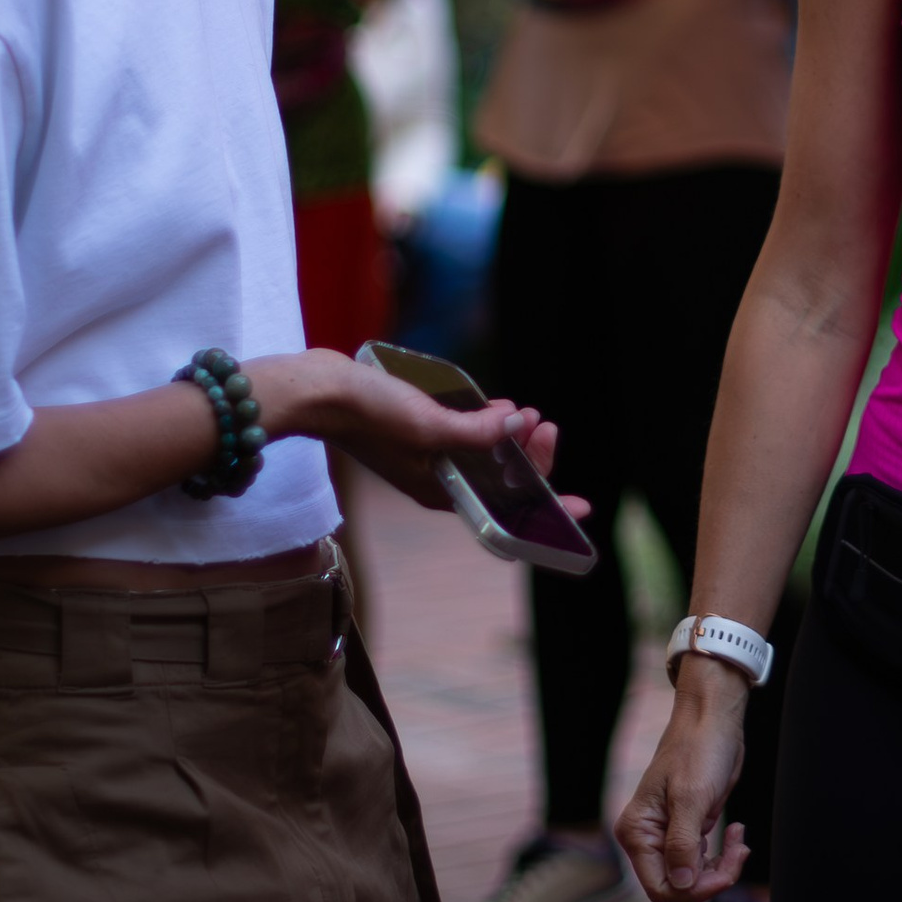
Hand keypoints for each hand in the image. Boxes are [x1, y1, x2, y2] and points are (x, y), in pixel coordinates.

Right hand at [259, 352, 587, 519]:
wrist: (318, 391)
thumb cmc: (368, 414)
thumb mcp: (429, 424)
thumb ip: (477, 432)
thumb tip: (520, 423)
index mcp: (441, 491)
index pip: (505, 509)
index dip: (546, 509)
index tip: (582, 508)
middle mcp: (438, 481)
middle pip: (500, 481)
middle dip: (532, 459)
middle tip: (546, 426)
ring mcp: (427, 458)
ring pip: (486, 458)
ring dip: (512, 439)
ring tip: (527, 413)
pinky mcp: (419, 434)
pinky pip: (466, 439)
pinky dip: (487, 426)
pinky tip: (497, 406)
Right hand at [617, 671, 751, 901]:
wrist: (712, 722)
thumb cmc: (698, 750)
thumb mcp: (691, 797)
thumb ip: (682, 845)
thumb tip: (680, 886)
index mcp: (638, 832)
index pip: (660, 888)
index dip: (693, 889)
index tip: (724, 870)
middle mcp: (647, 839)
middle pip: (678, 887)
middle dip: (711, 879)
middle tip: (738, 851)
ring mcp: (667, 837)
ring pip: (692, 879)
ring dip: (721, 868)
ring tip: (739, 842)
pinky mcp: (687, 832)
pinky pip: (702, 863)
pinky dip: (723, 857)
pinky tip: (736, 834)